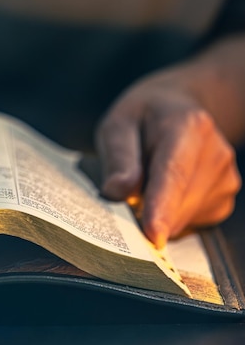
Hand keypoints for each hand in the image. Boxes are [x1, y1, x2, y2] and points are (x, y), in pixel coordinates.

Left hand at [95, 68, 241, 246]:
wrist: (178, 110)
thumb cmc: (143, 119)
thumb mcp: (118, 124)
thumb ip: (118, 156)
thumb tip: (118, 191)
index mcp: (188, 125)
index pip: (174, 173)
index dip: (162, 206)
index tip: (153, 234)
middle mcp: (216, 152)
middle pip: (181, 202)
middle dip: (149, 213)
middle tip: (126, 197)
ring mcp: (226, 177)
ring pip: (185, 218)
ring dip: (160, 213)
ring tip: (150, 180)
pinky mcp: (225, 197)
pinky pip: (192, 222)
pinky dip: (172, 216)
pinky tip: (166, 191)